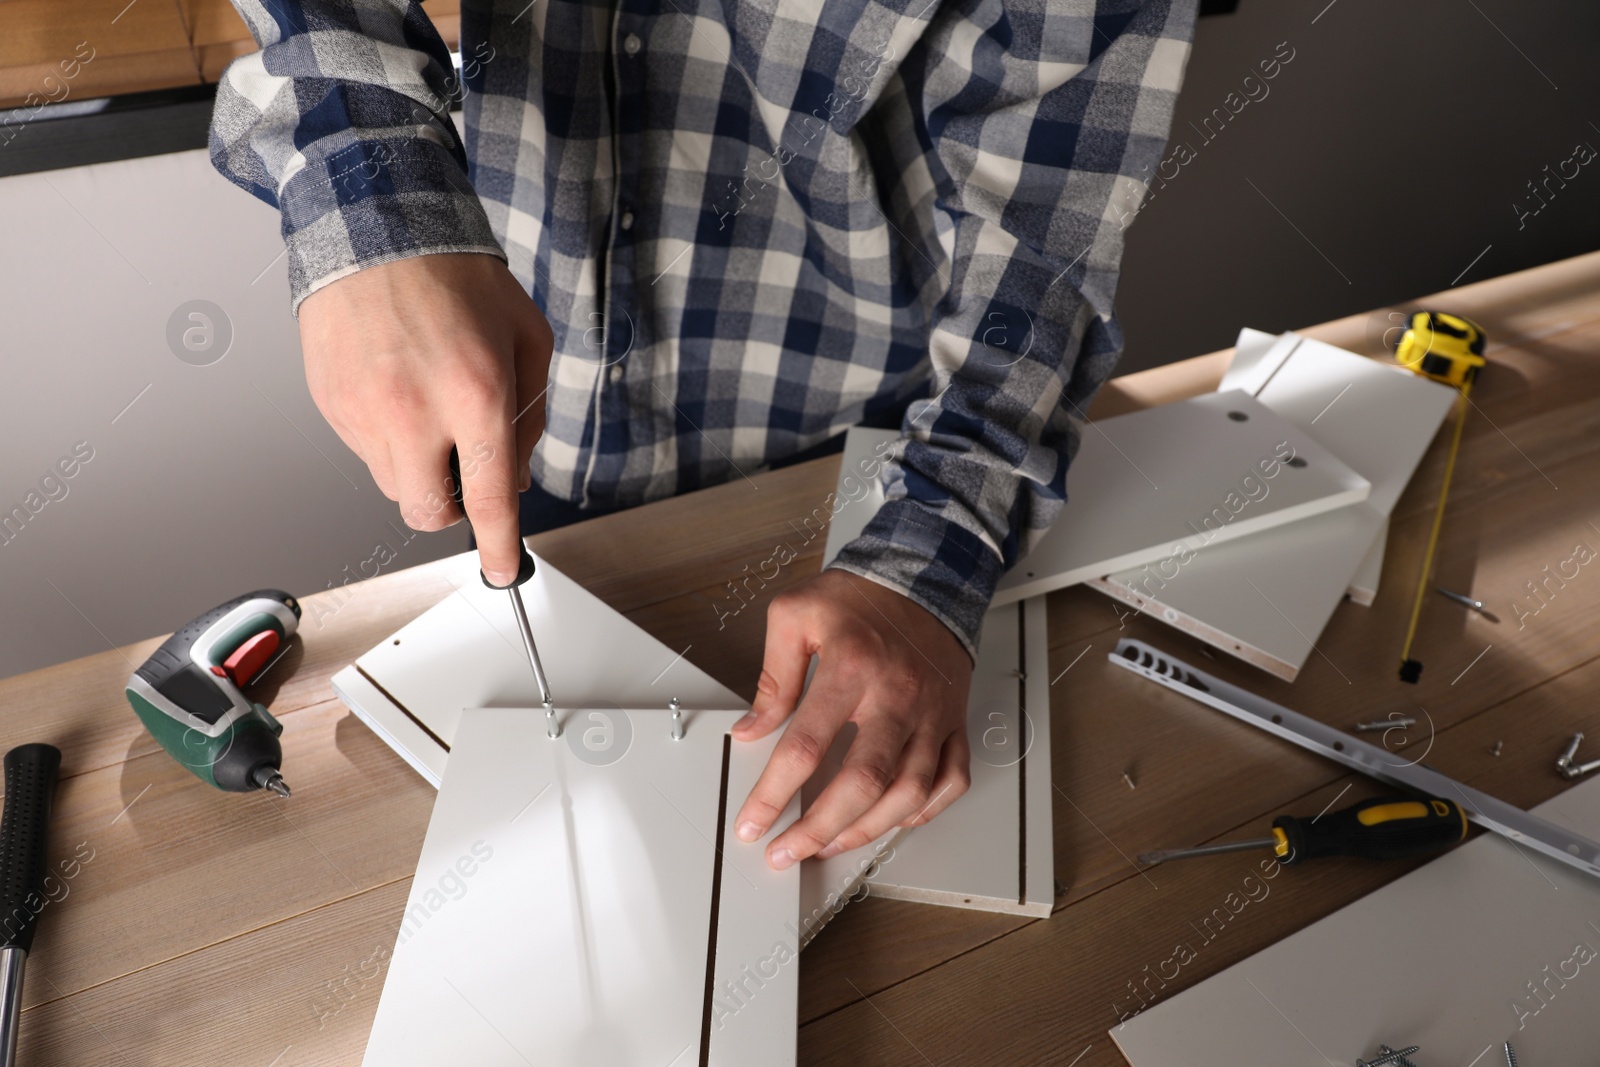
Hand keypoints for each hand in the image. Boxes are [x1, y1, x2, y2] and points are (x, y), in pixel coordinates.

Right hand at [298, 253, 552, 582]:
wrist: (377, 226)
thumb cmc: (457, 276)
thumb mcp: (527, 337)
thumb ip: (530, 415)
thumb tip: (513, 476)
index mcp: (475, 395)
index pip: (488, 500)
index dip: (498, 546)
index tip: (504, 569)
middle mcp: (415, 411)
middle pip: (428, 513)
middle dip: (451, 506)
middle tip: (463, 468)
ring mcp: (364, 411)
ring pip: (395, 484)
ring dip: (419, 467)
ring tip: (427, 406)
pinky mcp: (330, 404)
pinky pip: (364, 449)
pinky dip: (387, 436)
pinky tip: (397, 385)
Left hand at [731, 569, 973, 869]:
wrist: (926, 576)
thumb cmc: (861, 597)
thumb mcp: (795, 615)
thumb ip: (772, 676)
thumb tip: (751, 730)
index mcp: (852, 668)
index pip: (807, 746)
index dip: (774, 794)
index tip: (753, 823)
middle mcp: (896, 697)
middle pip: (862, 783)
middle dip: (818, 829)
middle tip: (787, 851)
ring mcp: (931, 714)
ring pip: (909, 793)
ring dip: (866, 830)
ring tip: (829, 845)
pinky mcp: (953, 722)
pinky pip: (951, 780)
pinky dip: (924, 811)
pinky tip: (892, 820)